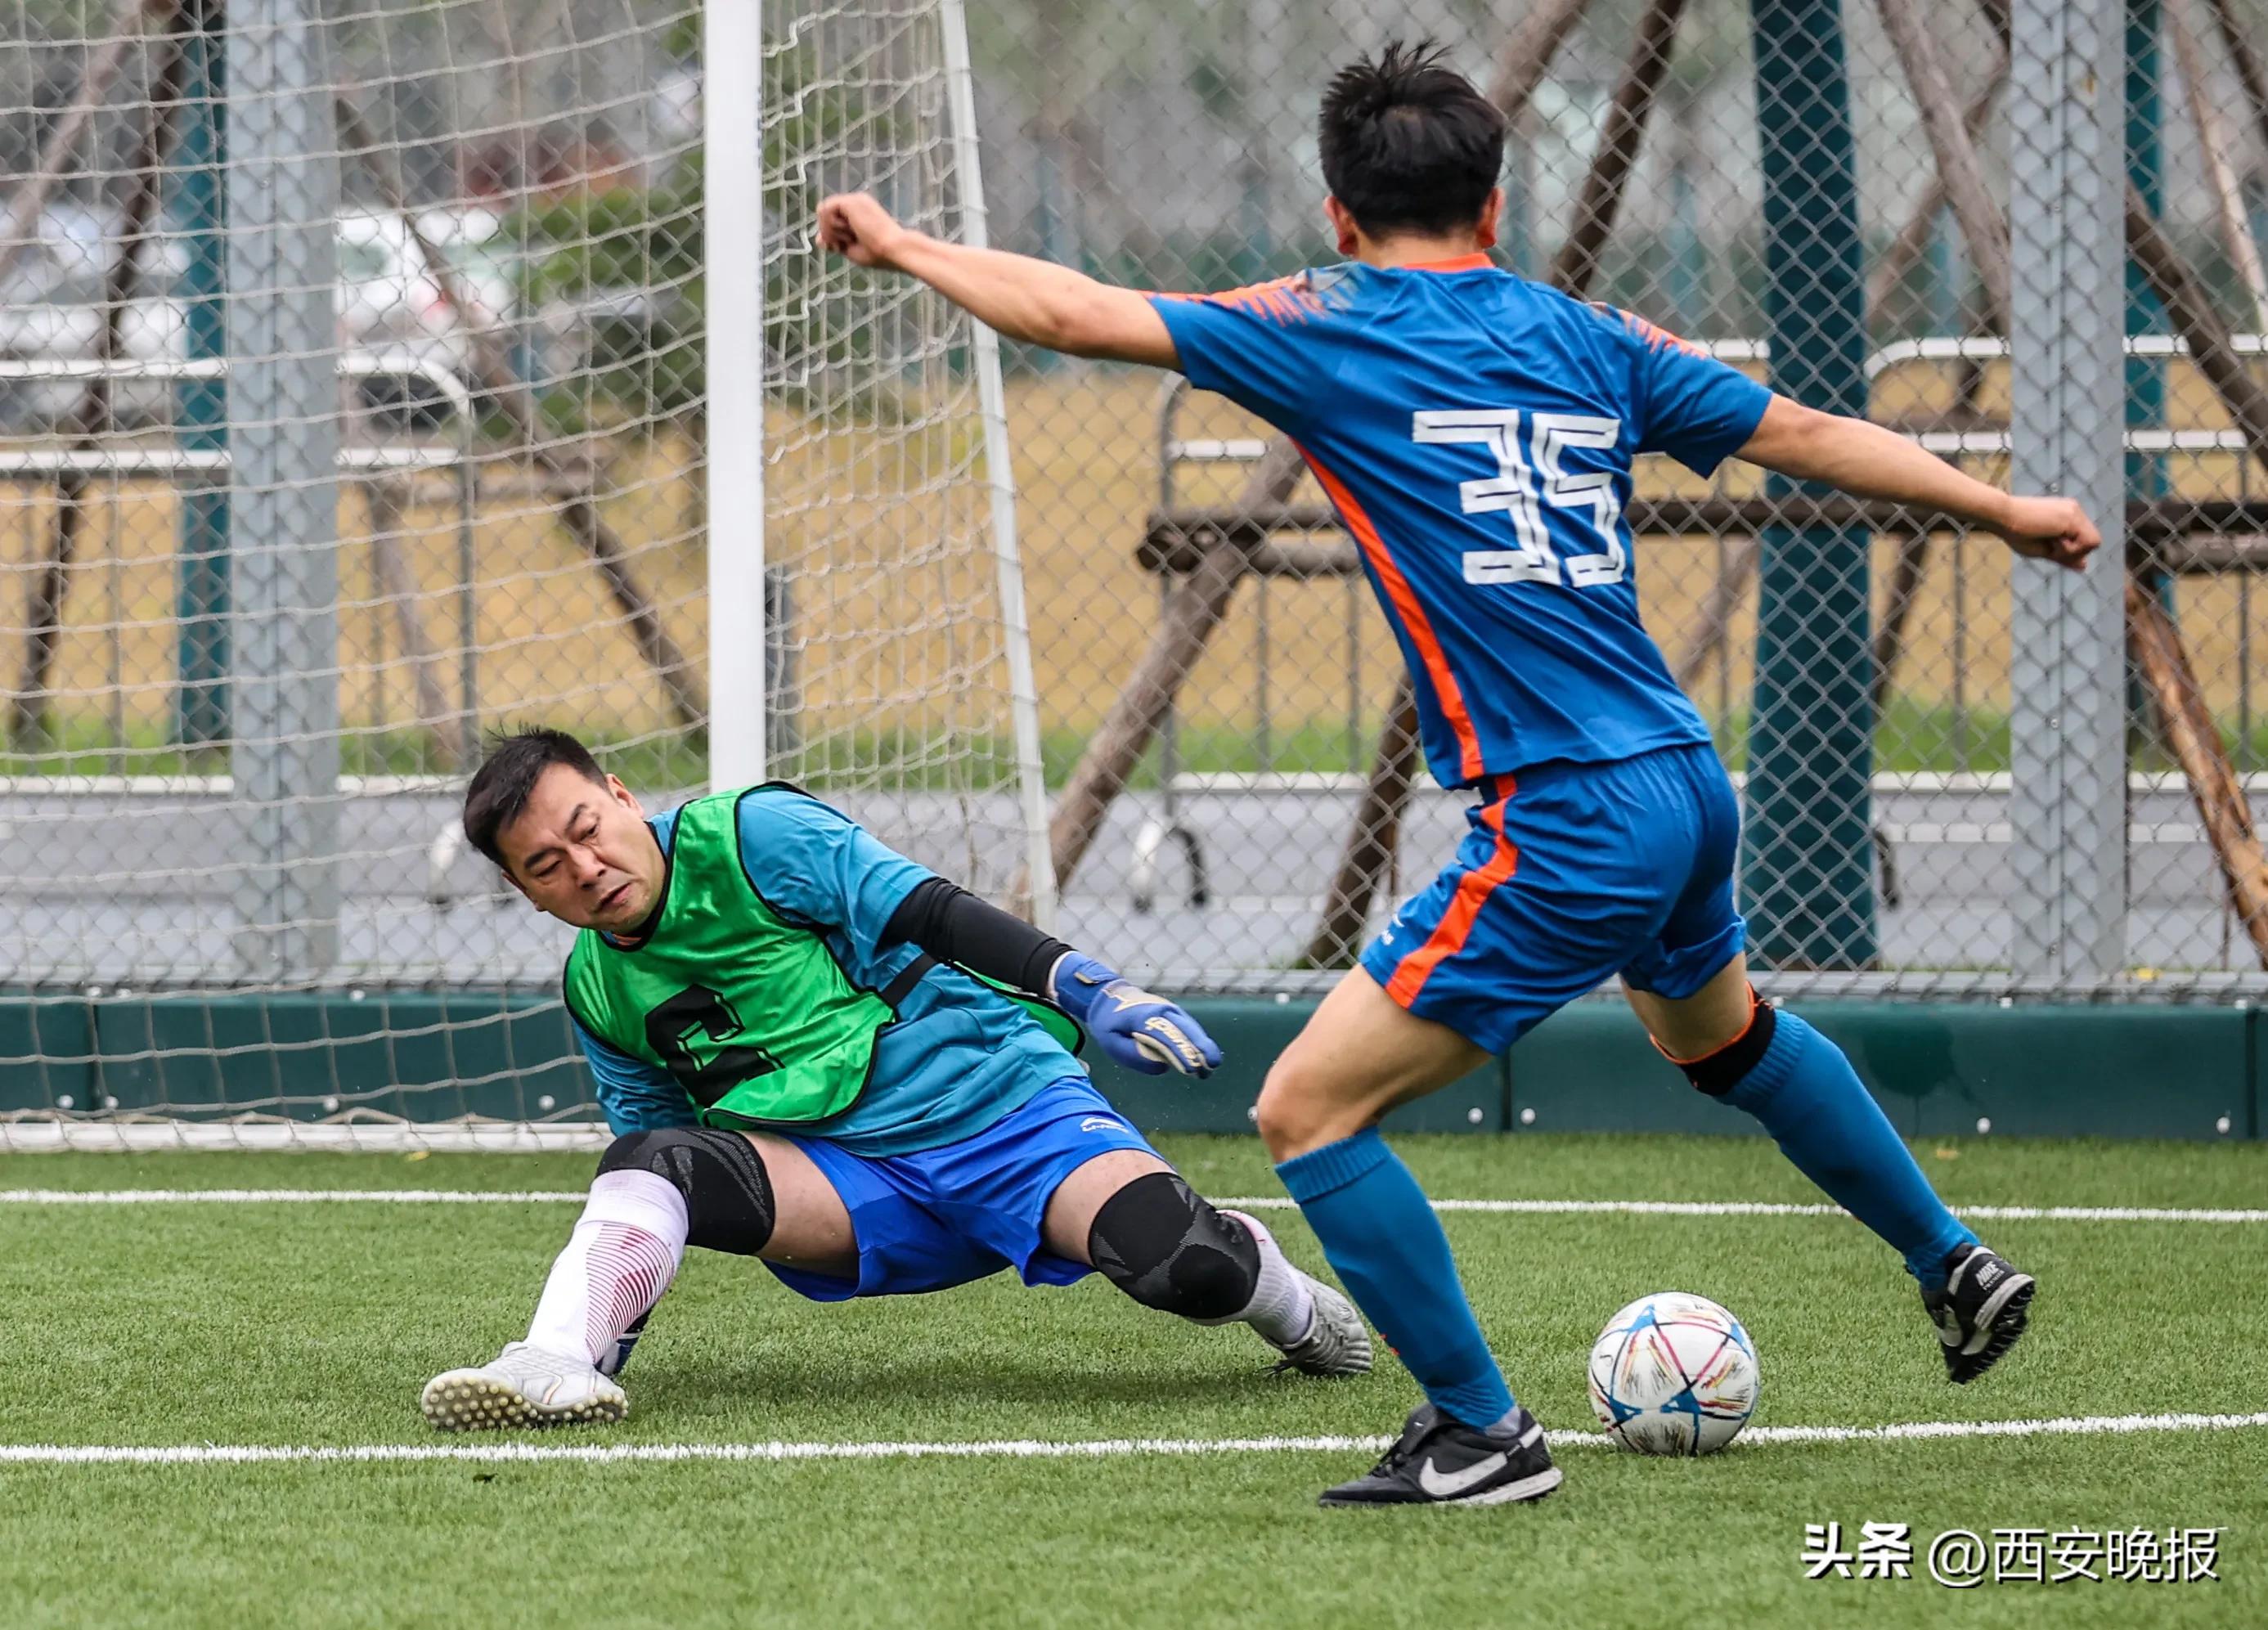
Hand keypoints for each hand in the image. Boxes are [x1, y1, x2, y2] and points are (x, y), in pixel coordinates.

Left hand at [816, 192, 910, 269]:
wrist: (893, 250)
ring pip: (823, 209)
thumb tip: (818, 239)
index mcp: (860, 211)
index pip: (831, 217)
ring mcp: (854, 200)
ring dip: (829, 230)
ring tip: (848, 238)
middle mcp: (857, 202)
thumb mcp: (851, 250)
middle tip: (843, 244)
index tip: (841, 249)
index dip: (829, 235)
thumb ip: (835, 242)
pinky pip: (826, 208)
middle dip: (828, 232)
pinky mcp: (851, 201)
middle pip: (824, 212)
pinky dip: (830, 225)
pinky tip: (846, 233)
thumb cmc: (879, 254)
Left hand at [1049, 953, 1222, 1077]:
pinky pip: (1190, 1029)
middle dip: (1200, 1048)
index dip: (1179, 1053)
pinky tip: (1207, 1057)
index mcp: (1143, 1017)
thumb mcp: (1112, 1043)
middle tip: (1212, 1065)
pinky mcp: (1175, 1016)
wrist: (1109, 997)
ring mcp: (1171, 1012)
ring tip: (1212, 1066)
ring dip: (1203, 1047)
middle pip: (1185, 1030)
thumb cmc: (1110, 1024)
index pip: (1165, 1037)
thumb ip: (1133, 1056)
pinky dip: (1199, 1042)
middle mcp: (1162, 1011)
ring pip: (1191, 1029)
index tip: (1191, 1068)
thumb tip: (1163, 1066)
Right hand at [1993, 494, 2098, 571]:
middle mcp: (2075, 511)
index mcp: (2068, 515)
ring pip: (2092, 542)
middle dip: (2074, 552)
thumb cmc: (2016, 532)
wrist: (2003, 517)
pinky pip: (2086, 542)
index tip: (2051, 550)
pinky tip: (2052, 541)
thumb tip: (2084, 566)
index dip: (2072, 551)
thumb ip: (2065, 556)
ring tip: (2051, 544)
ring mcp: (2075, 512)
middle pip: (2092, 541)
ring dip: (2072, 551)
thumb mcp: (2044, 549)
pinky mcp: (2072, 518)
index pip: (2084, 539)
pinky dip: (2071, 549)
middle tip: (2050, 548)